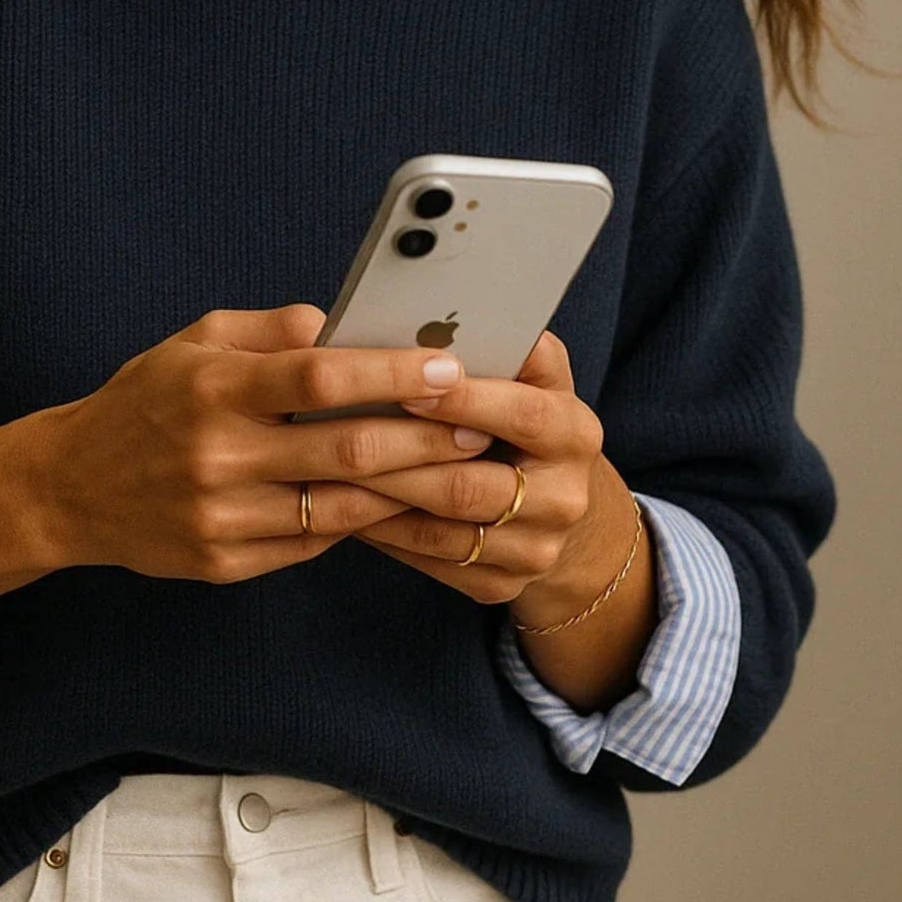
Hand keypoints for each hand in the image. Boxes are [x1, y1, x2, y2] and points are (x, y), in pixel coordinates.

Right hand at [34, 304, 489, 584]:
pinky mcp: (225, 562)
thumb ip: (273, 330)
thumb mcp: (195, 342)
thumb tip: (348, 323)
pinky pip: (313, 543)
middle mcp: (218, 454)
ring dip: (409, 490)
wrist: (69, 489)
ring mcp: (222, 516)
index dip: (393, 374)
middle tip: (476, 425)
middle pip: (348, 450)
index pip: (321, 377)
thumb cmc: (145, 402)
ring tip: (456, 468)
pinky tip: (398, 505)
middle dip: (425, 439)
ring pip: (341, 508)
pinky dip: (362, 523)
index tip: (447, 367)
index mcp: (214, 387)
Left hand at [349, 330, 624, 618]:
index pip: (523, 415)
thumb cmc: (528, 425)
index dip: (465, 401)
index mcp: (574, 434)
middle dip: (401, 460)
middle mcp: (564, 499)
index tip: (406, 385)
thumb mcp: (535, 381)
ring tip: (328, 473)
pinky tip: (345, 509)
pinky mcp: (502, 587)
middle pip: (469, 485)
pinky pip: (432, 562)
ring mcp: (535, 551)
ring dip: (380, 503)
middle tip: (338, 436)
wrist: (563, 512)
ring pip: (443, 532)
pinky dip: (385, 535)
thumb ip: (510, 349)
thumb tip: (461, 314)